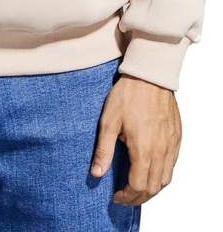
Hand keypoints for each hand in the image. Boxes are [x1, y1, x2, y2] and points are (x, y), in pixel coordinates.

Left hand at [90, 72, 181, 204]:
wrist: (150, 75)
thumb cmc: (128, 95)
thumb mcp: (109, 121)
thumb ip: (103, 150)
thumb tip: (96, 173)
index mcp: (143, 150)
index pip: (138, 186)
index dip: (127, 196)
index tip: (116, 196)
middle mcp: (161, 151)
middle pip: (153, 188)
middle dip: (138, 197)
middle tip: (125, 196)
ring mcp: (171, 145)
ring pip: (165, 179)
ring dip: (152, 189)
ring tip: (137, 187)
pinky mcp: (176, 137)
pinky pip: (172, 165)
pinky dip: (162, 175)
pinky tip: (151, 170)